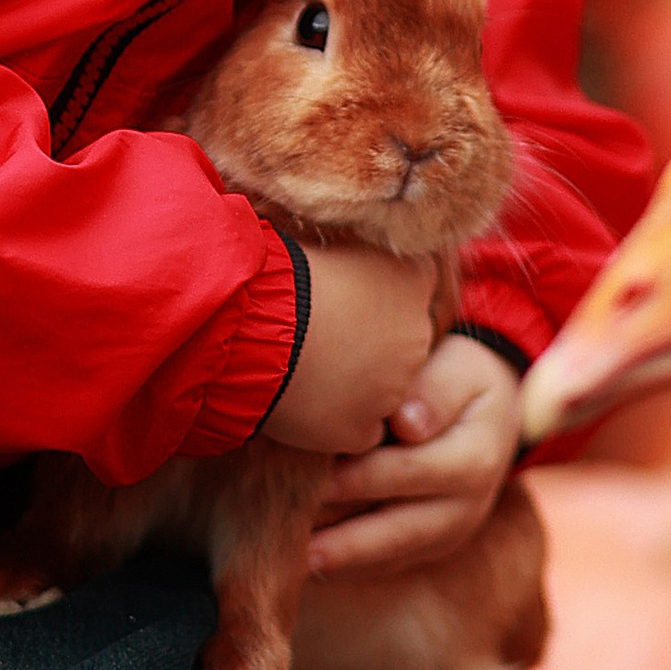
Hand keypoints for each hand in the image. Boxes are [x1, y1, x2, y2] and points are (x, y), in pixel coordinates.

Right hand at [259, 243, 436, 453]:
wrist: (253, 325)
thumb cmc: (284, 269)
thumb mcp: (332, 240)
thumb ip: (359, 250)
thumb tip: (354, 251)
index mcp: (414, 279)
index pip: (415, 286)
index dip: (381, 293)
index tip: (351, 295)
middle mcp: (417, 336)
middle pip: (405, 342)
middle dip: (376, 342)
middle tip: (326, 335)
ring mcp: (393, 388)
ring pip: (384, 390)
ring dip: (357, 383)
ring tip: (307, 367)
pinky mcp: (362, 429)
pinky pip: (360, 429)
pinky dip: (338, 421)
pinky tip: (306, 402)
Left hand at [302, 333, 522, 578]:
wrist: (495, 409)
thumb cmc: (464, 378)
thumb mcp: (459, 369)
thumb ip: (434, 391)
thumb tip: (406, 423)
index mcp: (474, 460)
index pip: (407, 470)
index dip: (359, 478)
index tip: (315, 483)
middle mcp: (467, 507)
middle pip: (400, 530)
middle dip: (347, 542)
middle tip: (298, 548)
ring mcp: (451, 532)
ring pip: (393, 555)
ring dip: (345, 562)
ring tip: (298, 566)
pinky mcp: (433, 544)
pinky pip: (392, 563)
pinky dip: (354, 565)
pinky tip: (315, 565)